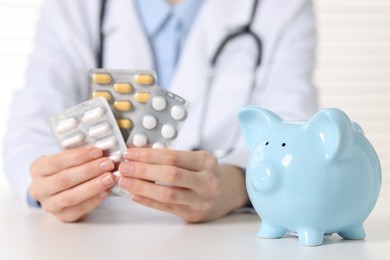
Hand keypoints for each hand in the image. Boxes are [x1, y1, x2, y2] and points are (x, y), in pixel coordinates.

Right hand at [29, 146, 115, 221]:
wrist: (59, 190)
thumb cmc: (66, 169)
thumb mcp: (66, 158)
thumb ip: (80, 155)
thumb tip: (101, 152)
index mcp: (38, 169)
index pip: (56, 162)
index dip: (78, 156)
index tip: (97, 151)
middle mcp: (39, 188)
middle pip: (63, 180)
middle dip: (88, 171)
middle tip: (107, 164)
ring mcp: (49, 205)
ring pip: (70, 197)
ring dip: (93, 186)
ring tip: (109, 178)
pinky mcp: (62, 217)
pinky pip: (78, 210)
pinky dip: (94, 200)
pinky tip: (106, 191)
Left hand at [118, 148, 248, 221]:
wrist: (226, 195)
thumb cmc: (205, 173)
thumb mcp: (196, 159)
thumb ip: (171, 157)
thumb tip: (139, 154)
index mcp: (206, 161)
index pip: (173, 156)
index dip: (148, 155)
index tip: (130, 153)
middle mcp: (207, 181)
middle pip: (171, 174)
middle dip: (143, 170)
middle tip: (124, 167)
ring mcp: (201, 200)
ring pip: (168, 194)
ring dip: (142, 187)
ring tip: (125, 181)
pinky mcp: (193, 214)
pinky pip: (166, 207)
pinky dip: (148, 201)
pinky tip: (134, 195)